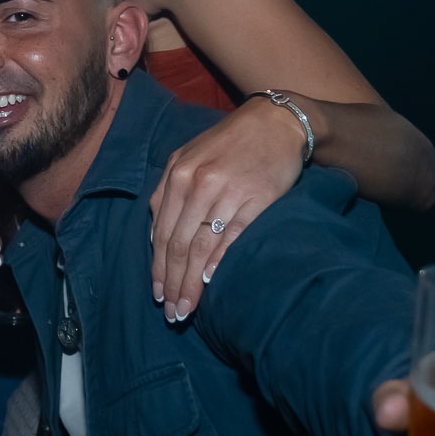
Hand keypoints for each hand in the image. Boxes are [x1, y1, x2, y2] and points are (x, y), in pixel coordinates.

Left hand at [148, 97, 306, 321]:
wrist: (276, 122)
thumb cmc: (229, 144)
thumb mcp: (190, 158)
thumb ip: (170, 193)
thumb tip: (159, 238)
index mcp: (176, 173)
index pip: (162, 232)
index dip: (158, 268)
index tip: (158, 295)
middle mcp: (195, 182)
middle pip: (177, 244)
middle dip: (171, 282)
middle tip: (172, 313)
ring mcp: (224, 191)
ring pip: (199, 246)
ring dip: (190, 281)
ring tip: (187, 308)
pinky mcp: (254, 198)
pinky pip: (230, 236)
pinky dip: (217, 261)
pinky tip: (210, 281)